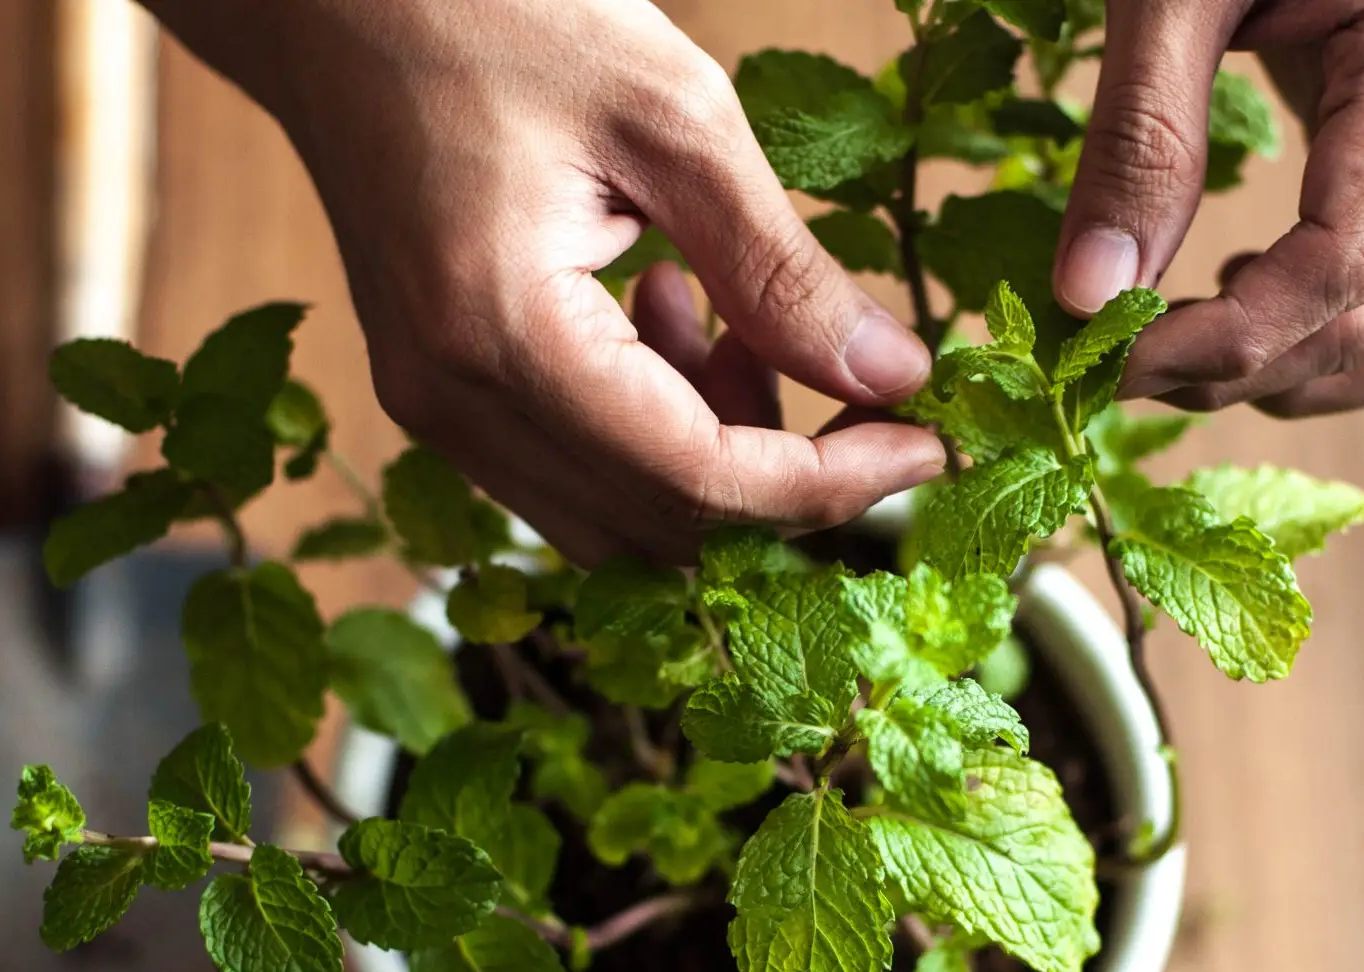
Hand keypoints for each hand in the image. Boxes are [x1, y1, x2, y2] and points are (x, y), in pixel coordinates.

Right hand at [148, 0, 944, 564]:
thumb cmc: (491, 10)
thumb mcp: (671, 118)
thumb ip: (782, 267)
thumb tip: (893, 375)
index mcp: (502, 336)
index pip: (699, 483)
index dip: (831, 484)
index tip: (929, 445)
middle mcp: (454, 403)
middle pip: (661, 528)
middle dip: (785, 482)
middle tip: (868, 394)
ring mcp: (434, 409)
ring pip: (618, 517)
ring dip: (717, 459)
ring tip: (745, 328)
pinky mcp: (439, 394)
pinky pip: (572, 470)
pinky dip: (654, 432)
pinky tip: (674, 316)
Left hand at [1054, 0, 1363, 416]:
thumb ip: (1138, 141)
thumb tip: (1085, 296)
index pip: (1345, 267)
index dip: (1226, 344)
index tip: (1110, 363)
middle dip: (1238, 368)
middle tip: (1113, 358)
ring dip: (1289, 372)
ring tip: (1177, 334)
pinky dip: (1316, 335)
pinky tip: (1232, 297)